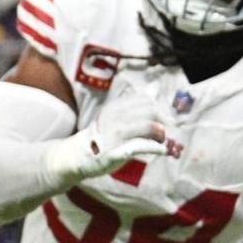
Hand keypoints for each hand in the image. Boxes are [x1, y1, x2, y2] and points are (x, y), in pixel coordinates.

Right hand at [45, 113, 183, 184]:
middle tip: (165, 131)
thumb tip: (155, 86)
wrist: (76, 156)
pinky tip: (162, 151)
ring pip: (147, 126)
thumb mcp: (115, 115)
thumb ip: (136, 103)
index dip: (160, 108)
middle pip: (149, 111)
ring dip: (160, 133)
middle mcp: (114, 118)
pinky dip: (156, 148)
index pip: (146, 100)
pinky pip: (141, 146)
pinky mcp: (116, 152)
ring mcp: (114, 135)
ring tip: (162, 140)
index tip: (165, 119)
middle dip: (163, 120)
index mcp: (115, 107)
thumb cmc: (101, 136)